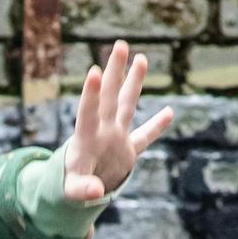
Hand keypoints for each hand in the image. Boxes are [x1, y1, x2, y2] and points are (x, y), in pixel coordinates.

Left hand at [61, 41, 173, 201]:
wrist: (76, 189)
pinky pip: (144, 137)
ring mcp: (116, 137)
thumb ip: (82, 190)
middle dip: (115, 73)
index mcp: (86, 139)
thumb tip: (95, 192)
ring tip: (141, 58)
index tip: (95, 72)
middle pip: (110, 98)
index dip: (92, 94)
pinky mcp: (127, 150)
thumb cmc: (69, 187)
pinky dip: (156, 127)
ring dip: (134, 83)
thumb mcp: (72, 191)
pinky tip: (169, 113)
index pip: (88, 113)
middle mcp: (102, 131)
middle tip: (120, 45)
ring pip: (127, 105)